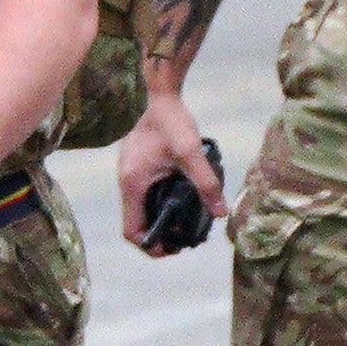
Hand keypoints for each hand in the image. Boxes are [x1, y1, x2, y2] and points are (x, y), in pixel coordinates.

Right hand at [113, 90, 224, 257]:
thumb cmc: (172, 123)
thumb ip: (206, 184)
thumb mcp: (191, 153)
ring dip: (160, 219)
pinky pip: (144, 195)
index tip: (173, 248)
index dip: (150, 244)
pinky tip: (181, 198)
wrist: (160, 97)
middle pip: (136, 222)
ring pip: (141, 209)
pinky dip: (159, 204)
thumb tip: (220, 213)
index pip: (132, 229)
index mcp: (133, 185)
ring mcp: (129, 175)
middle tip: (187, 236)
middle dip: (159, 234)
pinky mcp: (136, 168)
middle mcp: (126, 183)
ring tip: (187, 220)